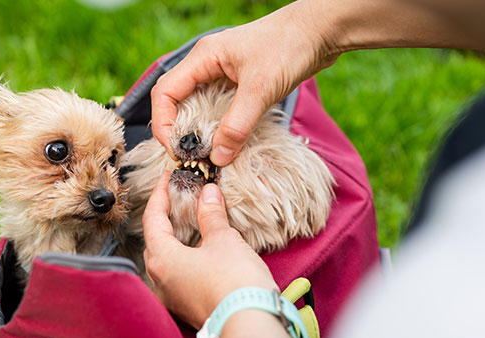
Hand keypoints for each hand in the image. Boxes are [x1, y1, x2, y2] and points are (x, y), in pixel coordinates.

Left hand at [142, 172, 275, 328]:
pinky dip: (187, 257)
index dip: (160, 194)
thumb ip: (211, 215)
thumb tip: (207, 193)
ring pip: (168, 259)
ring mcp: (173, 297)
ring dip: (178, 238)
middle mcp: (160, 280)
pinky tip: (202, 250)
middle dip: (167, 217)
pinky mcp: (188, 306)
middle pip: (156, 240)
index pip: (152, 219)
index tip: (167, 178)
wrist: (251, 322)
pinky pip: (180, 275)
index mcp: (161, 259)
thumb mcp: (223, 239)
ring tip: (192, 221)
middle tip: (179, 197)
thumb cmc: (234, 282)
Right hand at [150, 0, 340, 166]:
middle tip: (190, 158)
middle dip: (178, 130)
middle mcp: (207, 64)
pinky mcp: (241, 83)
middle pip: (177, 101)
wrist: (320, 32)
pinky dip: (218, 127)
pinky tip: (227, 142)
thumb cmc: (288, 48)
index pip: (165, 93)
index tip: (176, 150)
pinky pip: (219, 108)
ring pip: (198, 106)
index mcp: (203, 58)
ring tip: (206, 155)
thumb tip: (217, 157)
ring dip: (199, 130)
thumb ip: (237, 125)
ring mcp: (223, 73)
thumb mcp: (260, 89)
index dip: (164, 124)